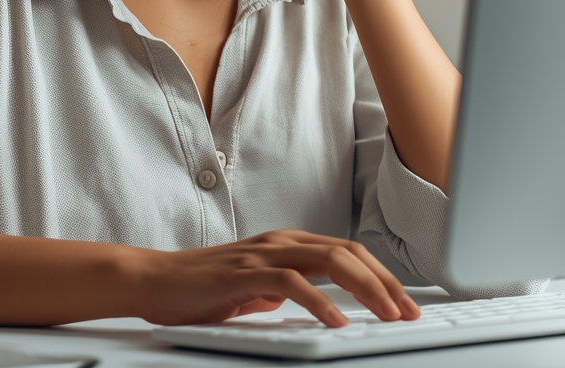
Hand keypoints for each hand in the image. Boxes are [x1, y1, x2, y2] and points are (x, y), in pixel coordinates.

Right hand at [133, 230, 419, 326]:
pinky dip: (319, 301)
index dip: (381, 275)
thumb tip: (315, 304)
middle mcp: (280, 241)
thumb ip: (285, 288)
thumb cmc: (202, 288)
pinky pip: (291, 283)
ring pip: (329, 260)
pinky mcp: (245, 273)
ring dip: (365, 289)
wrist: (155, 280)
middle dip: (385, 282)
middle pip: (348, 252)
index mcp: (286, 243)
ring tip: (387, 315)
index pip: (346, 251)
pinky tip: (336, 321)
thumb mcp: (255, 289)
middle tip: (408, 313)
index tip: (404, 303)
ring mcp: (263, 254)